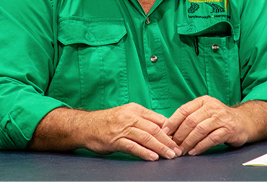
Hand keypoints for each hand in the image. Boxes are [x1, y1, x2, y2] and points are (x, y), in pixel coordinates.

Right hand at [31, 103, 181, 160]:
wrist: (86, 126)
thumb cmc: (109, 122)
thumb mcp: (128, 115)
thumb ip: (144, 120)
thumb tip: (163, 128)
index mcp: (136, 109)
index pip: (158, 119)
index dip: (171, 129)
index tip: (180, 138)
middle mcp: (130, 117)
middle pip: (155, 129)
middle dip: (169, 140)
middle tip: (178, 150)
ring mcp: (122, 128)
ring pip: (146, 137)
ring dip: (160, 147)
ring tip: (170, 155)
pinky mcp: (115, 140)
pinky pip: (133, 146)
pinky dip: (144, 152)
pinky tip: (153, 157)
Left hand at [162, 96, 250, 155]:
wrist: (243, 121)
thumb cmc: (219, 118)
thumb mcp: (205, 111)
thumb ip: (190, 117)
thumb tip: (169, 129)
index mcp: (204, 101)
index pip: (184, 110)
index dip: (172, 122)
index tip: (164, 132)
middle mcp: (213, 107)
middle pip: (191, 121)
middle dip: (179, 135)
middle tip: (173, 145)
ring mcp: (221, 118)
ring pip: (200, 130)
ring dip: (188, 142)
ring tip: (181, 150)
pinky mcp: (228, 129)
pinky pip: (211, 139)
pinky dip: (200, 146)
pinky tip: (194, 151)